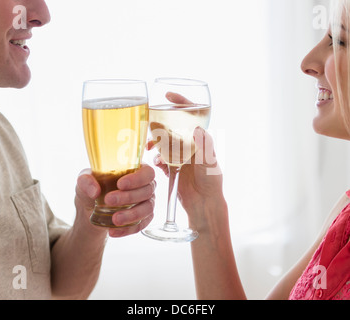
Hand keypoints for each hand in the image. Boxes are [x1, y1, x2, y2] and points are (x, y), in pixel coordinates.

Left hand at [75, 164, 154, 237]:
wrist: (90, 208)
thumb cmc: (92, 187)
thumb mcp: (84, 180)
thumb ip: (86, 181)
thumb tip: (95, 192)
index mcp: (137, 170)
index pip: (147, 172)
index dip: (137, 178)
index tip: (120, 184)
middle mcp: (146, 186)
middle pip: (147, 191)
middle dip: (129, 197)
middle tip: (109, 200)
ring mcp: (147, 203)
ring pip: (147, 209)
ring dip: (132, 215)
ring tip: (114, 220)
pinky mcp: (143, 219)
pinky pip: (141, 225)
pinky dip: (128, 229)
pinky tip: (113, 231)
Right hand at [147, 92, 224, 227]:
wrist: (204, 204)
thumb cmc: (211, 182)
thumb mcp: (210, 163)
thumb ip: (204, 146)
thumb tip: (197, 128)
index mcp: (199, 139)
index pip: (190, 116)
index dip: (180, 103)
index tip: (168, 96)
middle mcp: (188, 145)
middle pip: (172, 127)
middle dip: (160, 126)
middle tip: (151, 128)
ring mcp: (179, 156)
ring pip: (163, 142)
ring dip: (154, 142)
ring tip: (148, 148)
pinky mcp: (171, 168)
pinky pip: (160, 158)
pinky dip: (156, 158)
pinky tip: (156, 163)